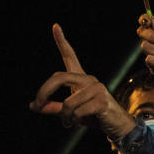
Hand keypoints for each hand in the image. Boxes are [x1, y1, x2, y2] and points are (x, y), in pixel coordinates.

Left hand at [29, 24, 135, 139]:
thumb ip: (54, 107)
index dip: (61, 41)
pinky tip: (78, 123)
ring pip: (67, 102)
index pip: (70, 56)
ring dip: (63, 117)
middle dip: (44, 92)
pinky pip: (76, 111)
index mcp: (82, 79)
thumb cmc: (95, 117)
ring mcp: (97, 89)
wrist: (118, 127)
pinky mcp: (101, 101)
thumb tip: (34, 106)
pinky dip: (72, 121)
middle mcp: (90, 80)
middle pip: (59, 77)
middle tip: (37, 105)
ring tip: (68, 123)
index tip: (55, 26)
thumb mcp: (72, 112)